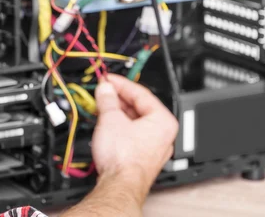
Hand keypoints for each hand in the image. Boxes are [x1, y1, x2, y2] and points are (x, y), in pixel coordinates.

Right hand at [91, 74, 177, 203]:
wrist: (118, 185)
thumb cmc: (123, 157)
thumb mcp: (110, 118)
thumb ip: (107, 99)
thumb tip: (105, 88)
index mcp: (163, 120)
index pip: (141, 93)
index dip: (121, 83)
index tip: (108, 79)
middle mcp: (163, 134)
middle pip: (139, 107)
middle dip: (118, 98)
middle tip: (102, 90)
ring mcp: (154, 147)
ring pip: (135, 121)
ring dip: (117, 112)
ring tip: (101, 105)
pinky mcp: (143, 157)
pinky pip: (132, 134)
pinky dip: (119, 126)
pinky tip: (106, 123)